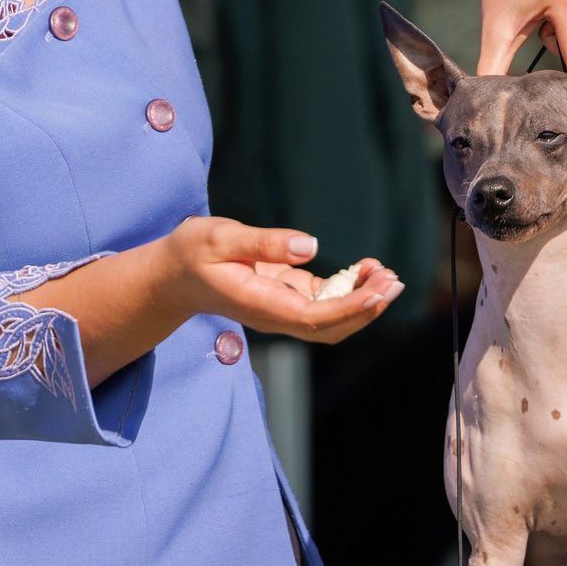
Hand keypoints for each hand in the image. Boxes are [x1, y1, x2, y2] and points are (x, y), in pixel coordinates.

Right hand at [161, 217, 402, 344]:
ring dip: (362, 301)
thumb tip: (309, 247)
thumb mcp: (219, 237)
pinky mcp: (287, 297)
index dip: (349, 309)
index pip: (312, 318)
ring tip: (387, 274)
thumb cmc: (191, 254)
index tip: (377, 292)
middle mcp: (274, 315)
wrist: (172, 276)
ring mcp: (282, 309)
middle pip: (329, 327)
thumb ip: (264, 243)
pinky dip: (349, 289)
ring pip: (331, 319)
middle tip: (394, 280)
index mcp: (258, 304)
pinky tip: (366, 268)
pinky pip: (325, 302)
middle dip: (365, 309)